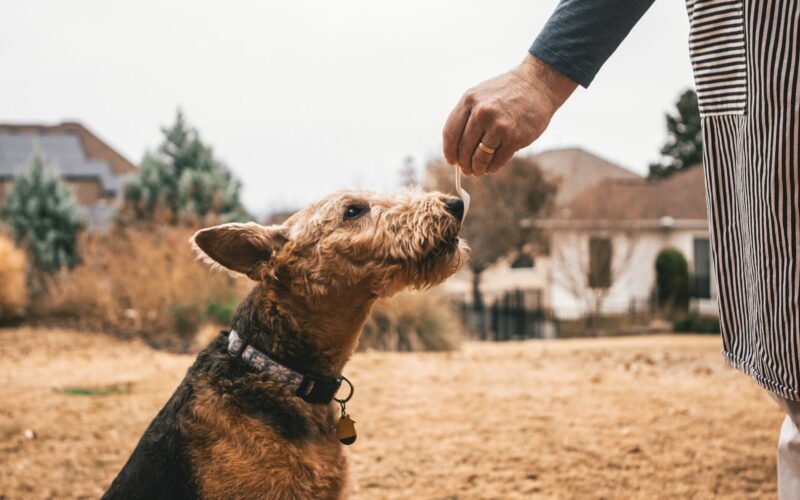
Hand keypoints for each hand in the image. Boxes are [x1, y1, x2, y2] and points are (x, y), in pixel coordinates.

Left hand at [442, 53, 576, 175]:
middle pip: (464, 148)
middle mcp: (481, 113)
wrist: (538, 84)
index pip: (450, 133)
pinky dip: (492, 167)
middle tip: (466, 170)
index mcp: (469, 101)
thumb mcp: (481, 95)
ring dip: (477, 169)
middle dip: (464, 164)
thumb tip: (457, 150)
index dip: (449, 151)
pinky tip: (491, 166)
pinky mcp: (514, 138)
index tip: (451, 161)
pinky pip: (497, 160)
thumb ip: (467, 117)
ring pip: (480, 158)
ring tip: (478, 171)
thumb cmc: (507, 92)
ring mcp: (498, 126)